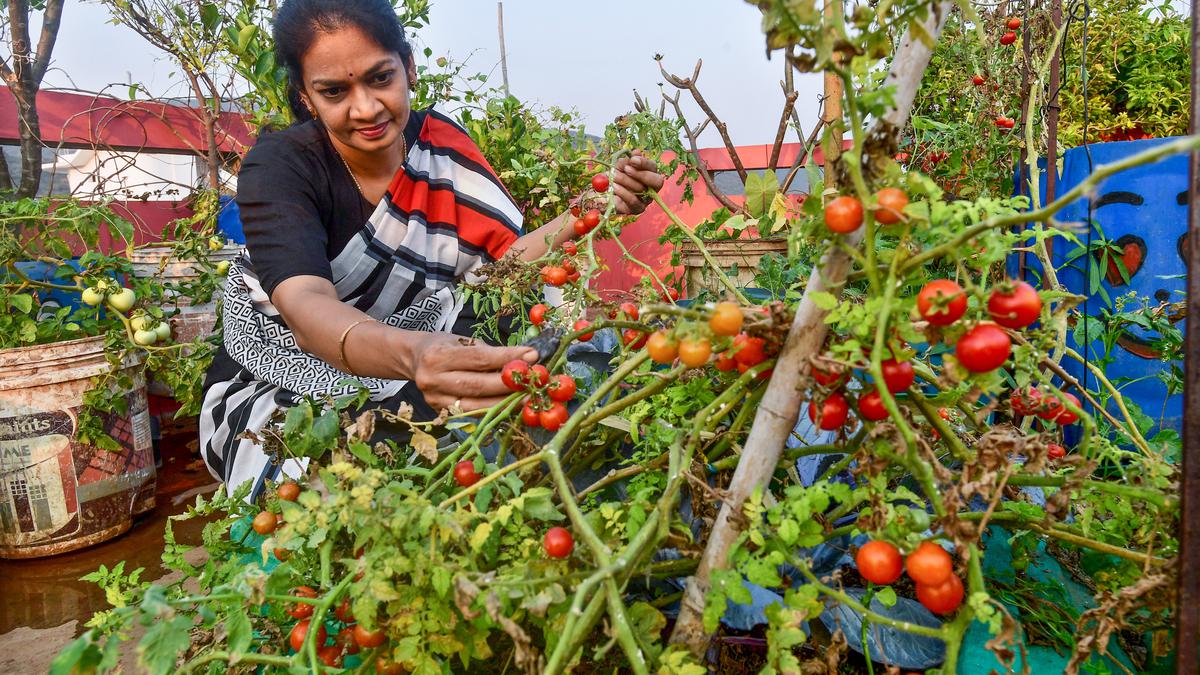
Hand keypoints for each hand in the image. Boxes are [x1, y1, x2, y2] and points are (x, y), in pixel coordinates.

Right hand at [403, 332, 537, 411]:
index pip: (479, 358)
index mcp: (437, 356)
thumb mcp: (461, 340)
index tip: (531, 356)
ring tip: (527, 397)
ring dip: (504, 402)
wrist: (414, 360)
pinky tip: (510, 406)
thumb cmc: (443, 346)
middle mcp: (433, 380)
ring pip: (476, 405)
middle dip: (509, 384)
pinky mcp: (441, 414)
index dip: (507, 358)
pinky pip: (472, 414)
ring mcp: (435, 400)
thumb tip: (523, 360)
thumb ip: (488, 352)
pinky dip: (493, 411)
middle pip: (478, 385)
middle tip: (533, 380)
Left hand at [611, 150, 665, 214]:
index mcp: (650, 173)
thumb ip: (627, 160)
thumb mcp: (619, 166)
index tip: (632, 159)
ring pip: (642, 190)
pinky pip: (634, 201)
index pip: (653, 167)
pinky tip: (615, 187)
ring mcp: (647, 199)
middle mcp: (652, 187)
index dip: (644, 162)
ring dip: (626, 181)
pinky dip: (624, 193)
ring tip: (614, 176)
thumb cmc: (615, 177)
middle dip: (641, 174)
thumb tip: (636, 152)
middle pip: (657, 181)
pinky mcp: (638, 208)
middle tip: (626, 169)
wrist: (604, 192)